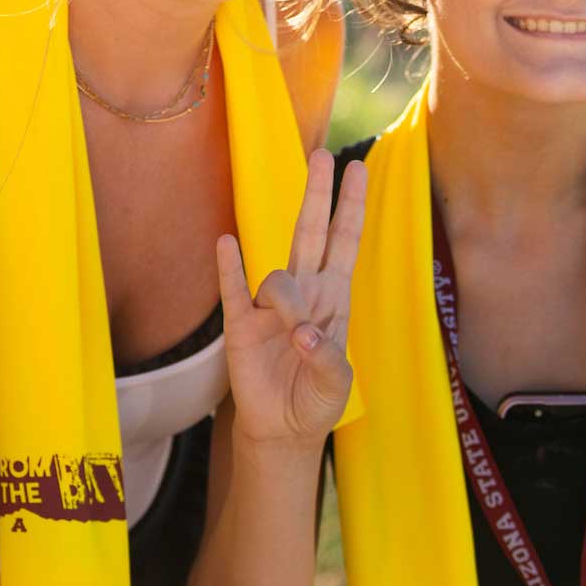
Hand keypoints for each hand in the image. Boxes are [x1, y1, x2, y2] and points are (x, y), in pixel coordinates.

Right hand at [216, 150, 364, 449]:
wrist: (282, 431)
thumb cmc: (316, 401)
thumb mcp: (337, 385)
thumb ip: (328, 359)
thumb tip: (302, 332)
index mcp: (333, 299)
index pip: (344, 242)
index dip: (351, 207)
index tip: (358, 169)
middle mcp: (303, 293)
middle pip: (310, 232)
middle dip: (318, 195)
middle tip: (325, 155)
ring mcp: (269, 307)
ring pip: (279, 275)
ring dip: (288, 299)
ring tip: (292, 333)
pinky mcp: (240, 325)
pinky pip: (233, 290)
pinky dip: (230, 268)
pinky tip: (226, 244)